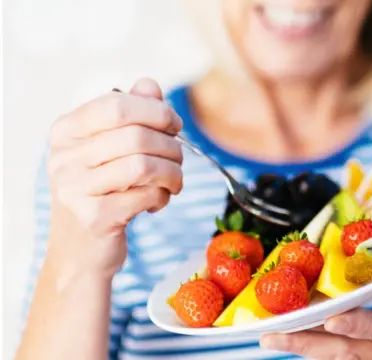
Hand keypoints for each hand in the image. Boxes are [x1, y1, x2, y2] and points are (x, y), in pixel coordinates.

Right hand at [46, 78, 182, 280]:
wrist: (81, 251)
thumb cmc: (102, 192)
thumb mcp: (110, 150)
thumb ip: (130, 115)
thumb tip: (149, 84)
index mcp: (66, 131)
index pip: (117, 105)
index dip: (156, 111)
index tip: (174, 126)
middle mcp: (63, 157)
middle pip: (136, 136)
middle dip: (171, 147)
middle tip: (178, 160)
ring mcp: (74, 188)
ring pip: (144, 166)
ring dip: (172, 174)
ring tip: (173, 182)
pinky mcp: (94, 217)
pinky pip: (147, 195)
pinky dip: (162, 197)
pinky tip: (156, 202)